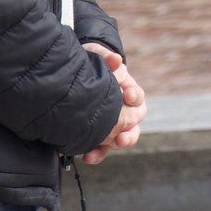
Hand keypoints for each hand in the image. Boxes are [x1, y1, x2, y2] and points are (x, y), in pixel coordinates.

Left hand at [81, 44, 147, 163]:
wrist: (73, 75)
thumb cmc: (90, 63)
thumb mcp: (95, 55)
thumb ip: (105, 56)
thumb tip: (115, 60)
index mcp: (126, 89)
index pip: (137, 96)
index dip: (135, 97)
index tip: (128, 96)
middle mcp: (123, 108)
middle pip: (135, 121)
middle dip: (130, 129)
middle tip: (121, 135)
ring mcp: (112, 122)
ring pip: (124, 137)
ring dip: (119, 143)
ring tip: (112, 146)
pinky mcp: (98, 135)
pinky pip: (102, 148)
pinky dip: (97, 153)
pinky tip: (87, 156)